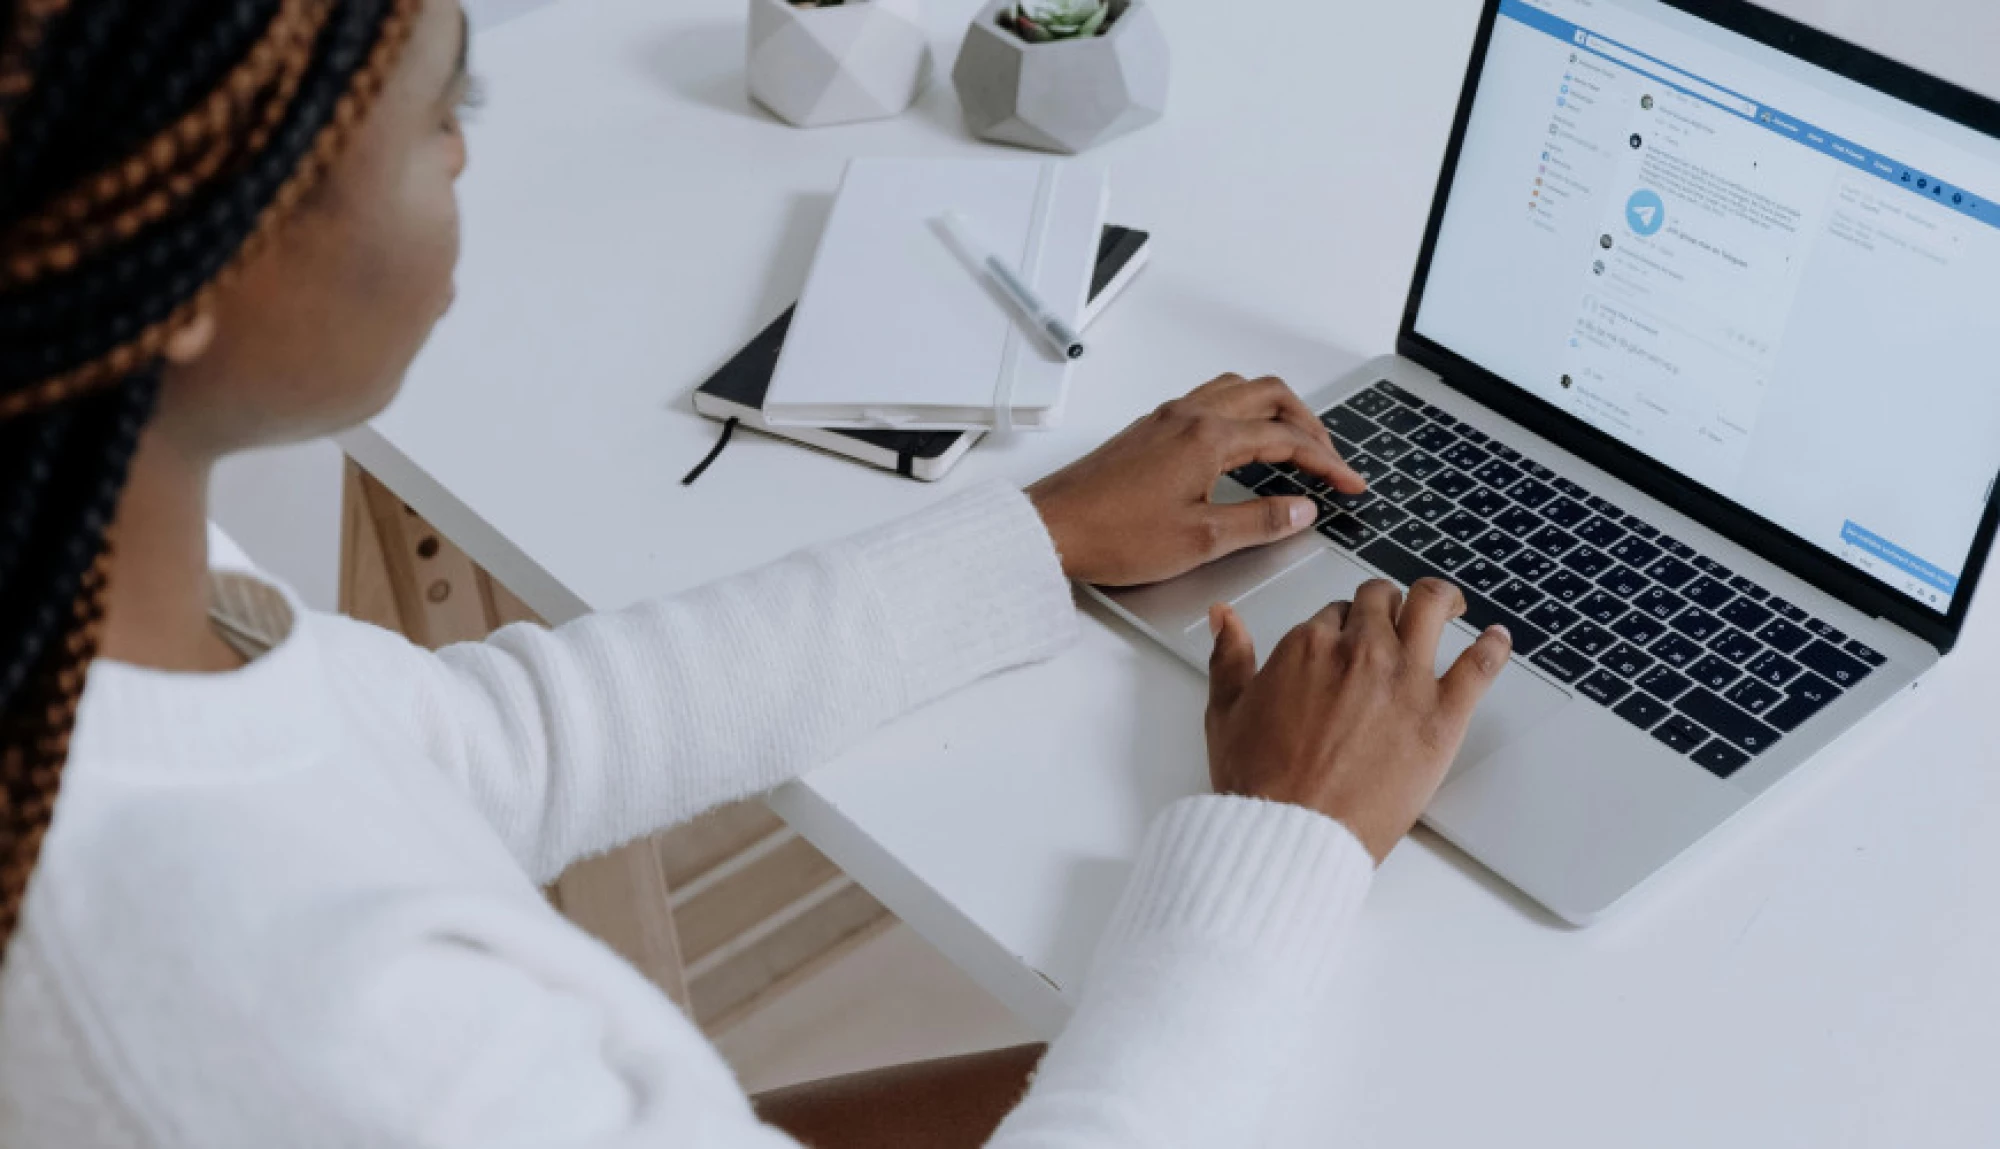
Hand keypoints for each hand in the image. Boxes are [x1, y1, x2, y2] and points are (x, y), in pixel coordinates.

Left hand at [1027, 375, 1364, 586]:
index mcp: (1208, 438)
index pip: (1286, 438)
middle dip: (1308, 423)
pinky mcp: (1148, 430)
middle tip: (1328, 458)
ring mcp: (1165, 418)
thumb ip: (1259, 522)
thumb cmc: (1113, 535)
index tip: (1349, 483)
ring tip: (1292, 443)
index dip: (1327, 462)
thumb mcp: (1201, 541)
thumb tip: (1301, 510)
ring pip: (1237, 390)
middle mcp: (1188, 416)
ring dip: (1273, 410)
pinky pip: (1209, 401)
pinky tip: (1239, 444)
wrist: (1051, 528)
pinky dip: (1240, 412)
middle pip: (1269, 396)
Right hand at [1204, 578, 1511, 862]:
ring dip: (1440, 599)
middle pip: (1381, 602)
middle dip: (1384, 606)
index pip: (1334, 613)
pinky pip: (1480, 665)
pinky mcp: (1442, 715)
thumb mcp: (1226, 712)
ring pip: (1430, 608)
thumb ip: (1228, 657)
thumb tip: (1225, 618)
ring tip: (1447, 603)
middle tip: (1392, 618)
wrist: (1293, 833)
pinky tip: (1498, 640)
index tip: (1344, 641)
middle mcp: (1360, 651)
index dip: (1340, 626)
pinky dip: (1494, 646)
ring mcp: (1405, 679)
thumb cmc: (1260, 784)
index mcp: (1308, 646)